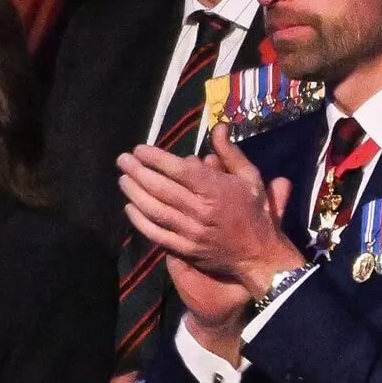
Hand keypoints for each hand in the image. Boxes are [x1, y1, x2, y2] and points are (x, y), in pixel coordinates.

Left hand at [117, 124, 301, 297]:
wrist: (259, 255)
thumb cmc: (255, 213)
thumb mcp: (250, 178)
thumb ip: (230, 153)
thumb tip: (218, 127)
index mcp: (216, 190)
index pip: (179, 171)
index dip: (156, 159)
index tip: (139, 150)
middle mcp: (200, 211)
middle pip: (161, 189)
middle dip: (138, 172)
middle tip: (122, 160)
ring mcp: (190, 233)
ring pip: (155, 210)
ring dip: (135, 193)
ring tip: (123, 179)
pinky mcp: (185, 250)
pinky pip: (157, 234)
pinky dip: (140, 221)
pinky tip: (130, 208)